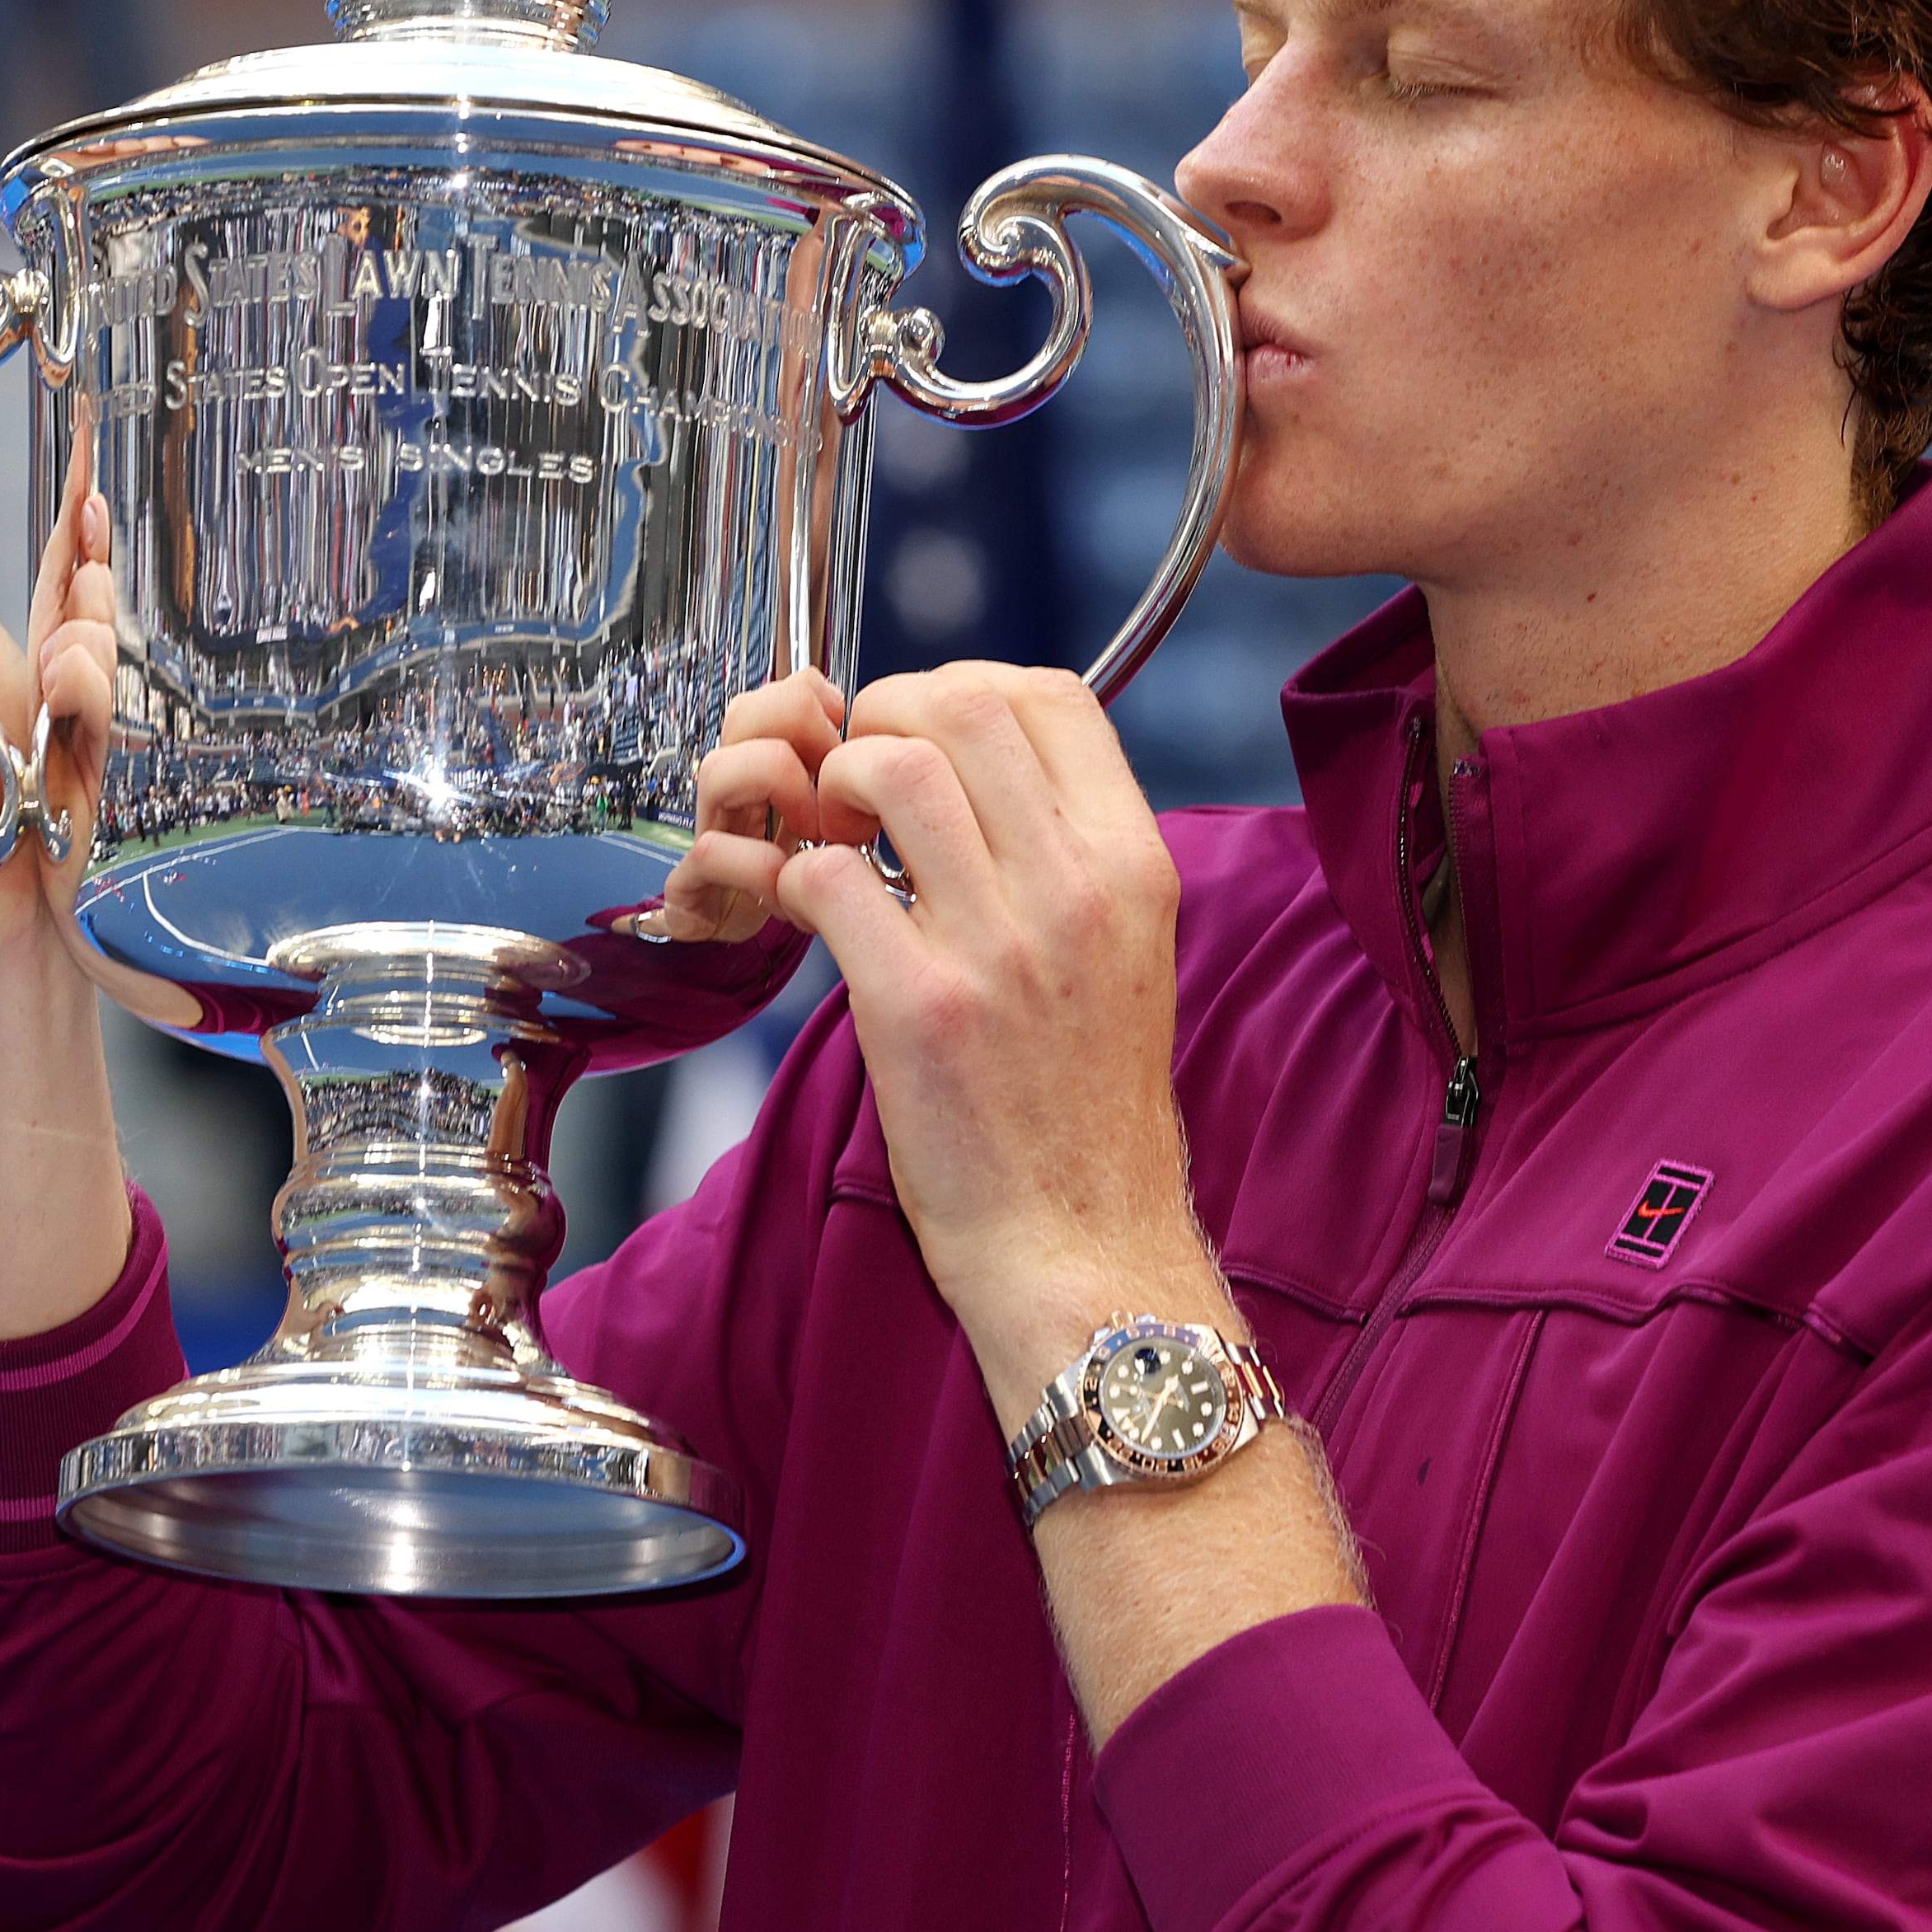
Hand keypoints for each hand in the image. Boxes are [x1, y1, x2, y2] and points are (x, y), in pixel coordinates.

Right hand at [653, 668, 847, 943]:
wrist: (772, 938)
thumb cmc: (812, 876)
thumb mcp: (843, 809)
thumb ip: (841, 752)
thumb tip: (836, 699)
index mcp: (776, 760)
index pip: (777, 693)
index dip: (809, 695)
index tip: (841, 723)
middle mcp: (739, 788)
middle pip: (743, 713)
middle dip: (796, 730)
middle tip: (830, 776)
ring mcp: (715, 832)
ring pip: (717, 769)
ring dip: (773, 790)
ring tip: (812, 827)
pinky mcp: (694, 885)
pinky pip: (710, 852)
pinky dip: (752, 865)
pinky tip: (783, 878)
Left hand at [760, 665, 1229, 1423]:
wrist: (1084, 1244)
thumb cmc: (1087, 1108)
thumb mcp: (1126, 954)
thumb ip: (1070, 856)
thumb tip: (988, 772)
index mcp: (1133, 866)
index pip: (1051, 694)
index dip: (964, 686)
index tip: (925, 735)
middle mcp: (1078, 890)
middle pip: (963, 706)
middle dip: (885, 717)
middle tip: (859, 781)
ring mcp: (1001, 947)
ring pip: (893, 770)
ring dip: (836, 786)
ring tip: (834, 839)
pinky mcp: (920, 1009)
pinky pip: (830, 879)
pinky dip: (797, 879)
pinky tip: (810, 916)